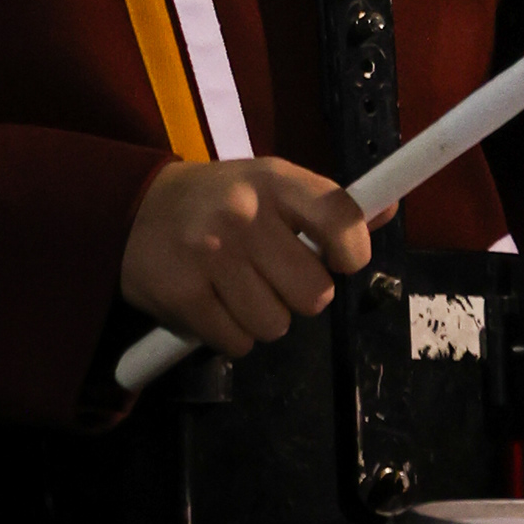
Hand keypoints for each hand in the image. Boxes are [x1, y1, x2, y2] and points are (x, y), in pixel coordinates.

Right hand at [119, 157, 391, 359]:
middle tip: (275, 276)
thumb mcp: (273, 184)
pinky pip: (237, 343)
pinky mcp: (183, 296)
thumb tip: (388, 207)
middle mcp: (244, 214)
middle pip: (313, 293)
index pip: (340, 220)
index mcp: (275, 180)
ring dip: (264, 318)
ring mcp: (211, 256)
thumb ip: (329, 205)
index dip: (353, 252)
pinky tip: (215, 303)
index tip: (340, 260)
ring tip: (240, 288)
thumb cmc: (222, 199)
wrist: (135, 208)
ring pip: (276, 325)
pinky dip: (231, 334)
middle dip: (300, 295)